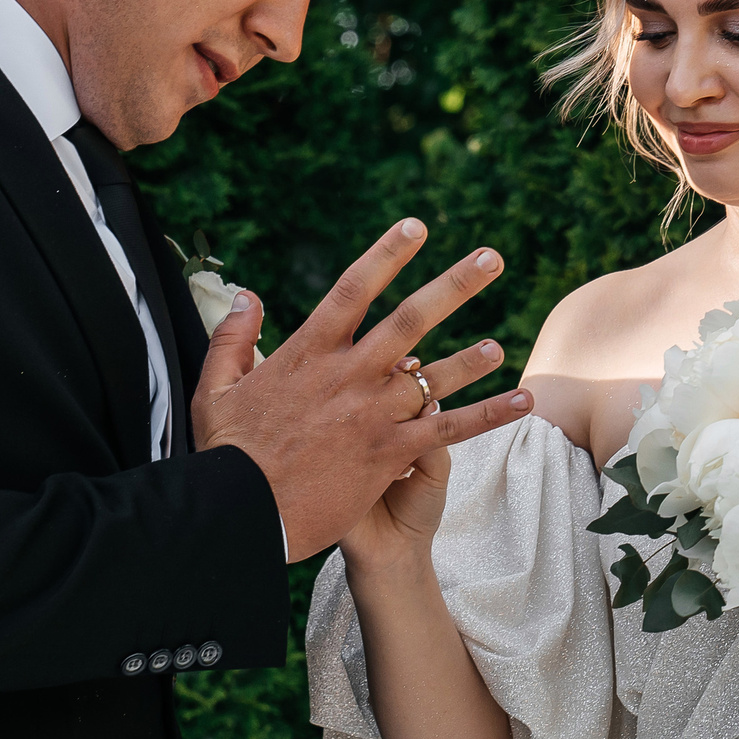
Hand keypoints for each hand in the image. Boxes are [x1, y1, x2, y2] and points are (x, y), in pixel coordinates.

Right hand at [191, 218, 527, 560]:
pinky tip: (523, 404)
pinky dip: (489, 415)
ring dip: (471, 358)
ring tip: (500, 345)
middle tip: (491, 259)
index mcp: (307, 351)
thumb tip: (249, 296)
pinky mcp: (390, 453)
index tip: (415, 226)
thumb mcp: (215, 388)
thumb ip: (234, 337)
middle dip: (454, 285)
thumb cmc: (225, 454)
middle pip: (410, 319)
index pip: (354, 288)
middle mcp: (348, 374)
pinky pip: (450, 430)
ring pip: (434, 376)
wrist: (240, 513)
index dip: (387, 254)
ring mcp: (372, 413)